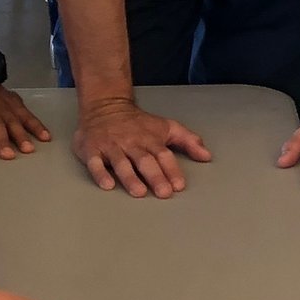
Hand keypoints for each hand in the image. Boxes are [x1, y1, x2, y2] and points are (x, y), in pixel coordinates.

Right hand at [74, 97, 211, 197]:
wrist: (105, 106)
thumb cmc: (139, 123)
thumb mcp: (166, 127)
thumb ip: (188, 141)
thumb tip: (207, 155)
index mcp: (151, 139)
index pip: (164, 155)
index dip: (172, 170)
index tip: (178, 185)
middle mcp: (132, 143)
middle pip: (145, 161)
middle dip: (155, 176)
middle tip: (163, 193)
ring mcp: (112, 146)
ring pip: (122, 162)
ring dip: (130, 177)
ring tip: (139, 192)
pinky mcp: (92, 149)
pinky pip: (95, 162)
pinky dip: (100, 173)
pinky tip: (107, 185)